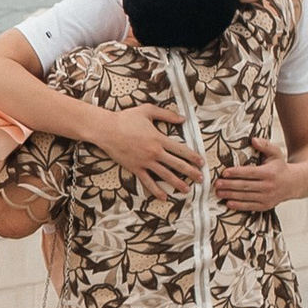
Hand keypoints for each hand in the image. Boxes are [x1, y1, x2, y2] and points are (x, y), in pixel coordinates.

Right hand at [87, 104, 202, 196]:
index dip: (193, 157)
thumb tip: (183, 118)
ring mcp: (145, 162)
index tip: (201, 162)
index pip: (181, 150)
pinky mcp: (135, 169)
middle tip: (201, 178)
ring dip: (178, 183)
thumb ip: (167, 114)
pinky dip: (156, 190)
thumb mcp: (148, 110)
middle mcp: (155, 153)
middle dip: (191, 172)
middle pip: (177, 165)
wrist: (106, 130)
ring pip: (165, 175)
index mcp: (159, 139)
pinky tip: (164, 197)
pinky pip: (148, 182)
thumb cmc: (126, 118)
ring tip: (187, 190)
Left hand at [218, 136, 294, 210]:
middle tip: (216, 184)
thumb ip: (265, 145)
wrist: (293, 184)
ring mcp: (267, 197)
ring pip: (245, 197)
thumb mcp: (275, 153)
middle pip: (245, 186)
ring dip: (230, 195)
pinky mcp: (265, 206)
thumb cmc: (280, 167)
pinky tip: (228, 203)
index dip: (236, 173)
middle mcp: (268, 186)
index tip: (224, 172)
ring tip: (218, 192)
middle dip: (229, 185)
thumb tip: (253, 140)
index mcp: (269, 173)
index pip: (250, 173)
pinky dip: (238, 205)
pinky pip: (250, 206)